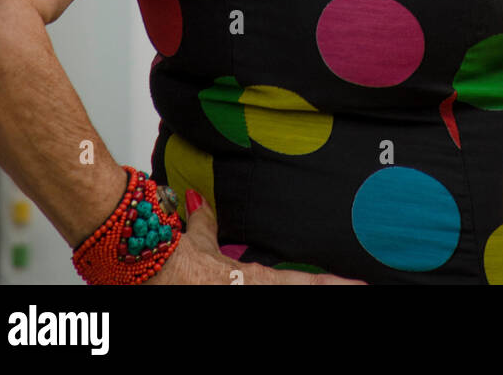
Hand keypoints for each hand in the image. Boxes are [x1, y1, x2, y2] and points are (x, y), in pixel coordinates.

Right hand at [144, 194, 365, 284]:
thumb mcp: (195, 239)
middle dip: (325, 290)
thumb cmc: (167, 258)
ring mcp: (235, 301)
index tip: (360, 283)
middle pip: (294, 294)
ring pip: (280, 299)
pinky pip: (265, 298)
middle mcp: (246, 294)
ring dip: (308, 290)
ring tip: (347, 288)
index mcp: (248, 280)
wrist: (140, 268)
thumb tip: (203, 201)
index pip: (299, 283)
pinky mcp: (226, 298)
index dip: (331, 284)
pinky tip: (316, 289)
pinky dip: (285, 291)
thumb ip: (207, 222)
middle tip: (361, 288)